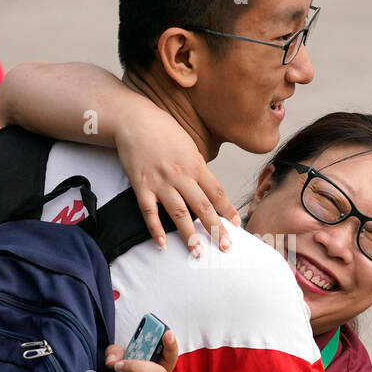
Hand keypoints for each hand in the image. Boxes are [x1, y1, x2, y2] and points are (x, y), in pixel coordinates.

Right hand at [112, 107, 239, 255]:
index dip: (228, 210)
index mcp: (195, 164)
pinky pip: (149, 212)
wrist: (134, 119)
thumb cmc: (163, 130)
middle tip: (226, 247)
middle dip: (215, 229)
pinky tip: (162, 244)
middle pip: (202, 206)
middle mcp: (180, 175)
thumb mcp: (188, 145)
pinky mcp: (141, 186)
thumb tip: (207, 188)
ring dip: (189, 235)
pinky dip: (155, 230)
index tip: (237, 225)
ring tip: (198, 252)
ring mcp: (160, 182)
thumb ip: (198, 167)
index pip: (216, 192)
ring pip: (178, 213)